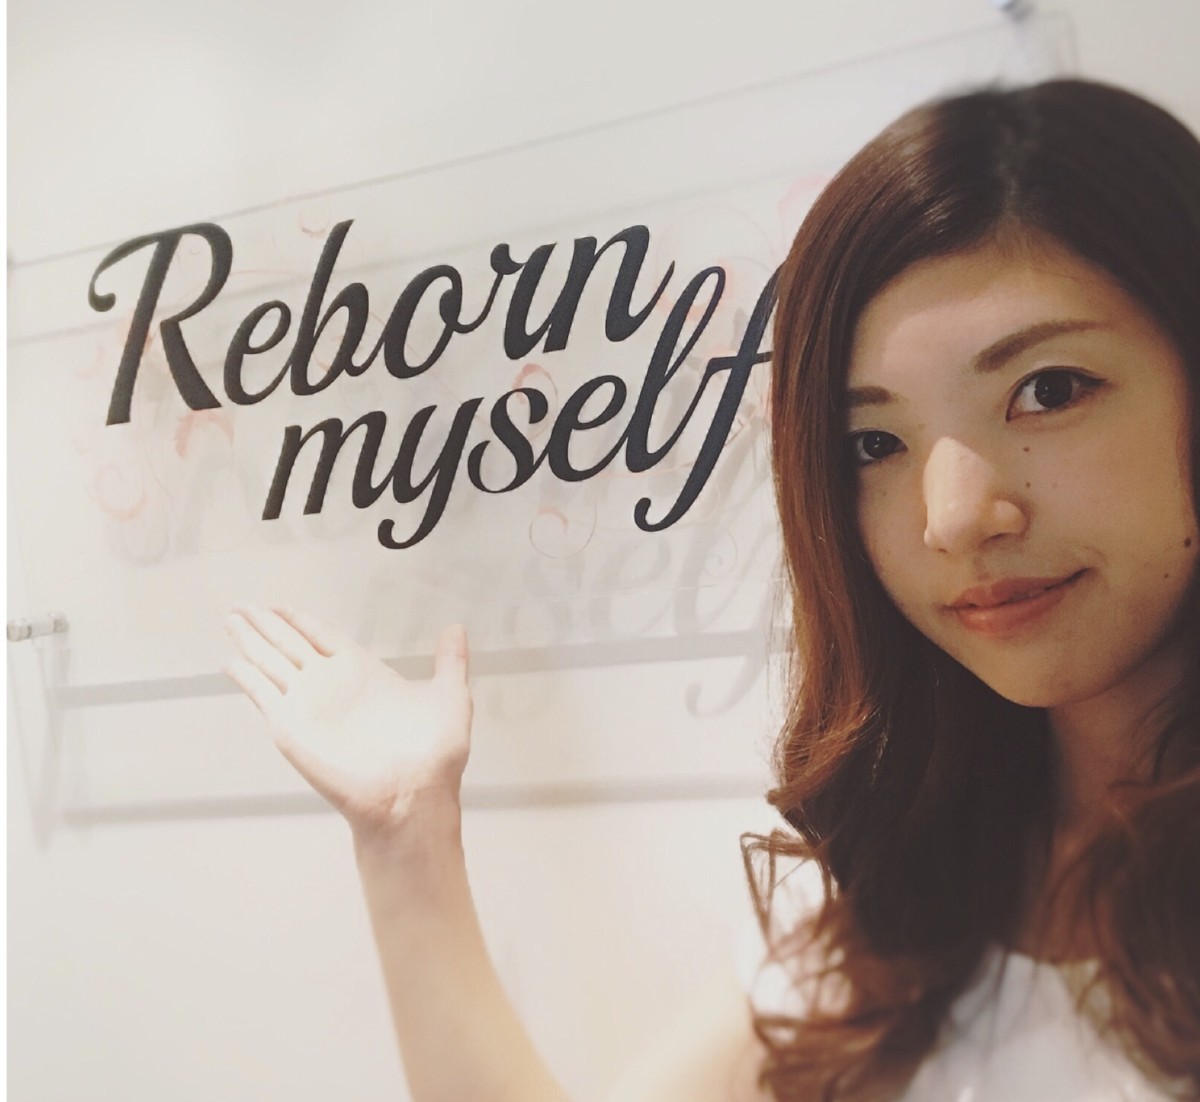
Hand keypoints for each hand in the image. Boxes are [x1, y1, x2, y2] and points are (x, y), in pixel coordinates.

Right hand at [223, 605, 472, 838]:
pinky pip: (263, 695)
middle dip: (266, 624)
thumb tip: (457, 630)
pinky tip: (230, 662)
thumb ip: (450, 661)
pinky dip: (246, 678)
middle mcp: (332, 686)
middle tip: (242, 605)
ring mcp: (309, 706)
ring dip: (251, 641)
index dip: (301, 620)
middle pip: (290, 644)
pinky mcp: (292, 728)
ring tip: (231, 619)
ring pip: (272, 662)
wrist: (411, 797)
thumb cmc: (434, 756)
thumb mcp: (449, 697)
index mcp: (364, 673)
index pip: (323, 637)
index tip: (280, 605)